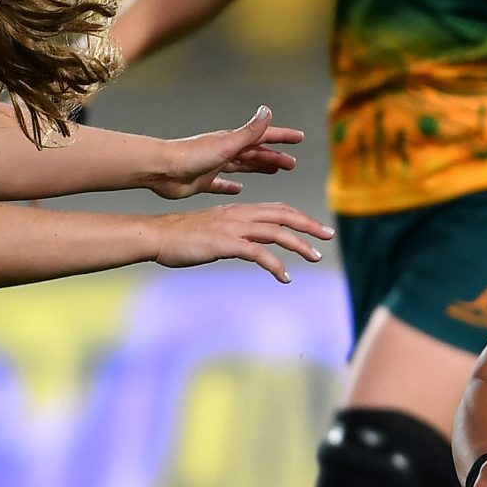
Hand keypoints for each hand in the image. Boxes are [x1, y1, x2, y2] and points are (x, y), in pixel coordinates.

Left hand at [148, 107, 304, 198]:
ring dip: (258, 168)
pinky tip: (237, 189)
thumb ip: (249, 131)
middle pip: (254, 153)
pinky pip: (221, 184)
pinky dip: (231, 186)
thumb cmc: (191, 156)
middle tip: (291, 163)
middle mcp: (223, 151)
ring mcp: (213, 165)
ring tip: (272, 171)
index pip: (263, 137)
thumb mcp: (226, 144)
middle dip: (274, 156)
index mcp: (231, 142)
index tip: (299, 138)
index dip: (282, 137)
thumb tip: (267, 111)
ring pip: (241, 166)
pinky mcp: (202, 181)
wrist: (161, 170)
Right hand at [154, 202, 332, 281]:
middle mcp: (240, 215)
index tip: (317, 227)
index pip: (278, 209)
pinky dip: (275, 265)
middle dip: (309, 225)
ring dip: (299, 245)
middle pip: (284, 216)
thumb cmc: (182, 236)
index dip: (300, 216)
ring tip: (315, 257)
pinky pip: (258, 253)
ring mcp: (233, 228)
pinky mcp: (226, 243)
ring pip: (276, 232)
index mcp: (239, 210)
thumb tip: (248, 247)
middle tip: (329, 235)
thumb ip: (234, 234)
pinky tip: (285, 277)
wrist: (157, 236)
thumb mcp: (214, 229)